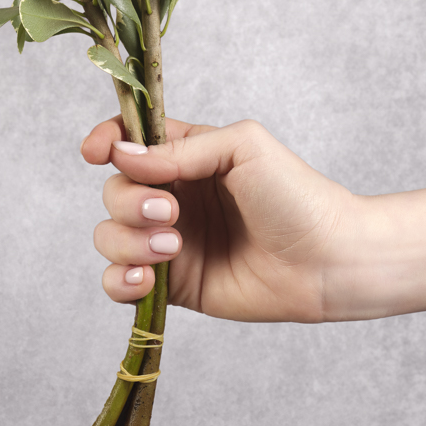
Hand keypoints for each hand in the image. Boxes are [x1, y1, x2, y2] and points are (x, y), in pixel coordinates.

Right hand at [81, 116, 355, 322]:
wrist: (329, 260)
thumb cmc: (296, 195)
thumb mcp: (241, 148)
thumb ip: (180, 150)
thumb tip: (122, 156)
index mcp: (186, 156)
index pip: (127, 140)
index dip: (105, 142)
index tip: (96, 154)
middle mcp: (172, 196)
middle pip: (114, 191)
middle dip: (130, 201)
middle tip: (171, 211)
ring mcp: (169, 242)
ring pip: (109, 236)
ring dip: (127, 240)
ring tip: (172, 248)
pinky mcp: (174, 286)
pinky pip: (120, 282)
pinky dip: (119, 279)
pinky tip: (146, 277)